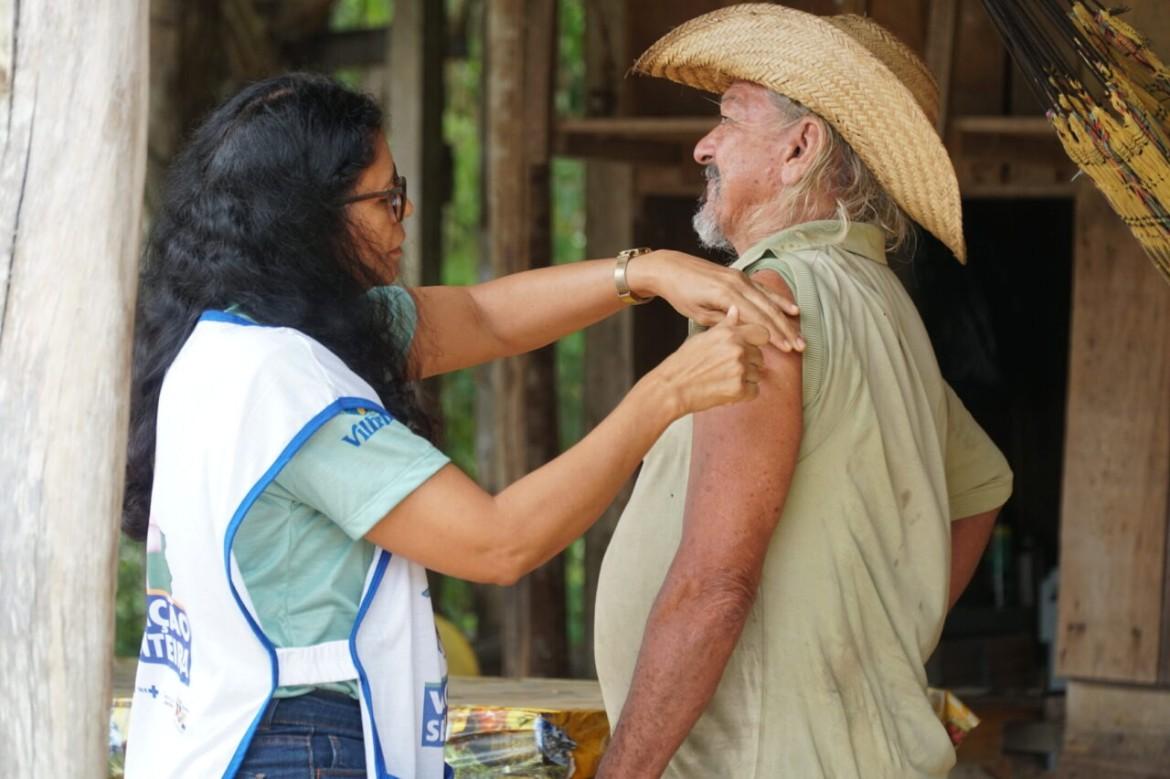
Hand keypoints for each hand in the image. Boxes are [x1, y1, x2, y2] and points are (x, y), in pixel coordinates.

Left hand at [627, 249, 802, 351]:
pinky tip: (792, 309)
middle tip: (800, 347)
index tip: (788, 350)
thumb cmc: (681, 294)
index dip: (774, 335)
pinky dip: (779, 300)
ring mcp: (741, 277)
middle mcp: (738, 283)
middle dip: (785, 330)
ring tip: (800, 335)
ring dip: (786, 319)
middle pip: (768, 310)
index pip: (757, 318)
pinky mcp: (740, 276)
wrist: (672, 268)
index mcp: (727, 294)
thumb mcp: (698, 313)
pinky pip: (764, 290)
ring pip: (769, 301)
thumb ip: (723, 321)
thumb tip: (747, 330)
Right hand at [649, 307, 767, 415]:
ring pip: (757, 375)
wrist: (672, 387)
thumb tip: (735, 310)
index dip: (756, 342)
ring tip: (724, 379)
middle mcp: (737, 349)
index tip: (749, 348)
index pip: (762, 334)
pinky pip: (754, 391)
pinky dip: (743, 393)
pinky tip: (727, 389)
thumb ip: (725, 325)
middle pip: (759, 357)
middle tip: (727, 368)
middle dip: (748, 363)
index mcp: (729, 334)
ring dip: (745, 379)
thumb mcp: (703, 337)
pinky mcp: (739, 389)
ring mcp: (739, 369)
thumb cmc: (684, 363)